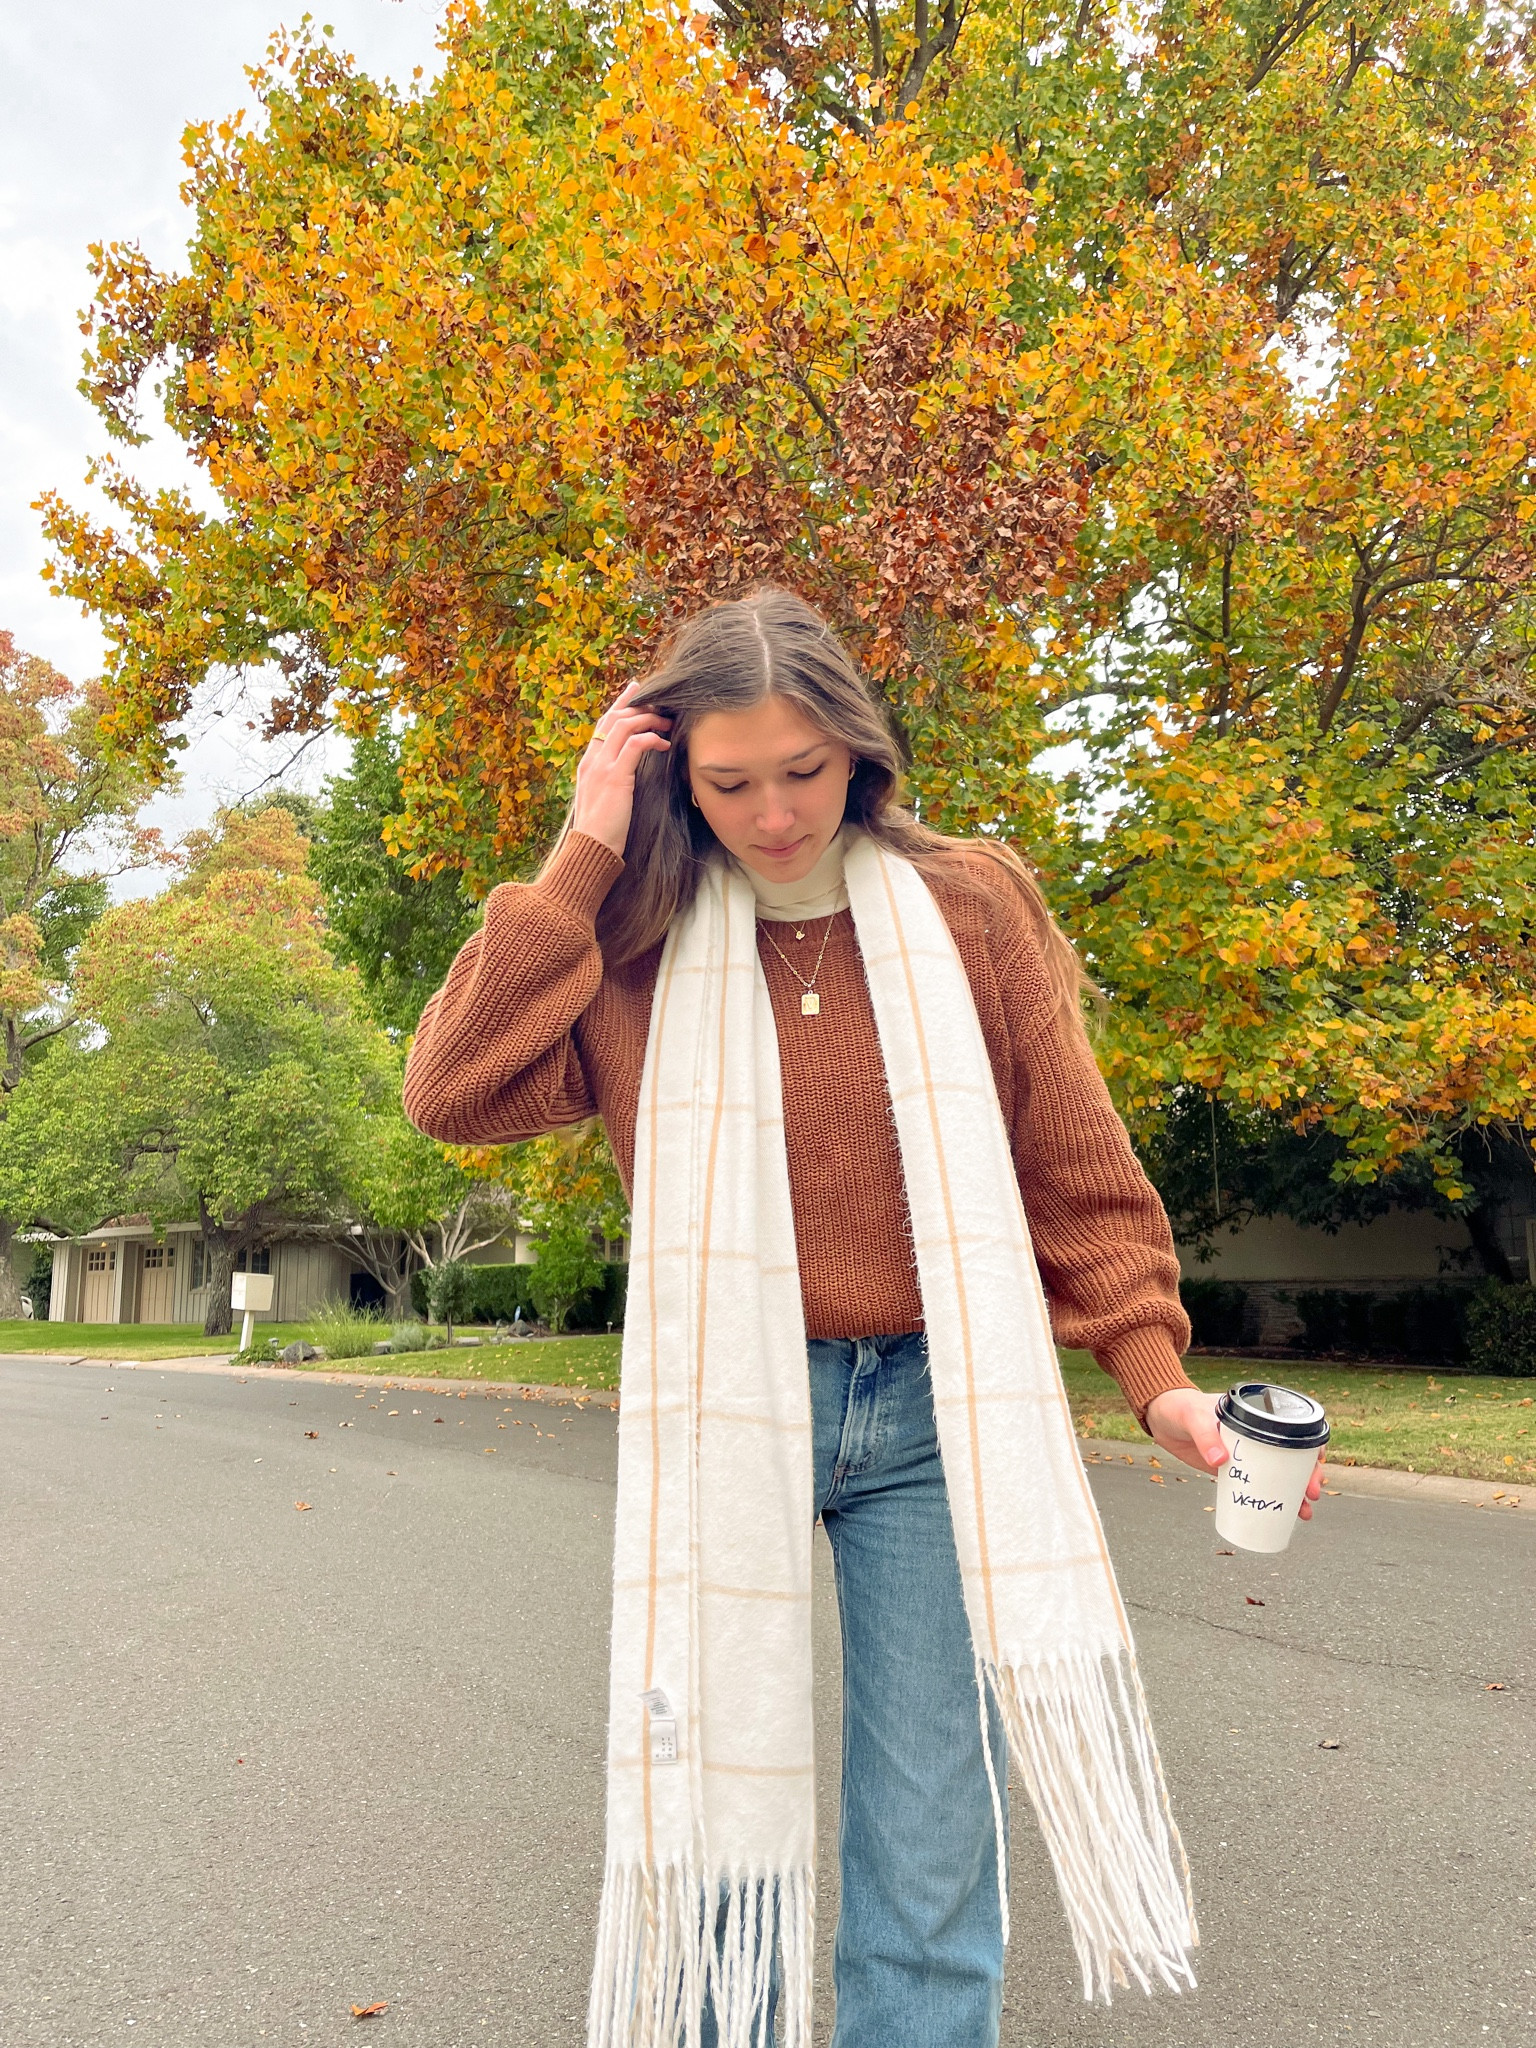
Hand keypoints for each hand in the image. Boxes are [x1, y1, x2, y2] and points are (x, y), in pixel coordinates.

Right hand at [570, 681, 672, 856]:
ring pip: (625, 726)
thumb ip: (612, 781)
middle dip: (639, 706)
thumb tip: (628, 773)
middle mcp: (592, 760)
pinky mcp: (615, 777)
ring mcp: (602, 767)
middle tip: (661, 703)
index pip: (603, 724)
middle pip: (614, 718)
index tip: (636, 692)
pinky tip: (664, 744)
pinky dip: (652, 739)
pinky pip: (635, 745)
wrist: (590, 849)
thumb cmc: (601, 831)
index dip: (620, 705)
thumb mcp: (604, 799)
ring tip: (668, 723)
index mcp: (588, 764)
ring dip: (649, 720)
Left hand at [1143, 1386, 1325, 1521]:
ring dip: (1295, 1494)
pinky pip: (1256, 1485)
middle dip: (1307, 1477)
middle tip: (1312, 1494)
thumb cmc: (1180, 1408)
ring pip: (1278, 1475)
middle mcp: (1257, 1435)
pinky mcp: (1232, 1469)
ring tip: (1304, 1513)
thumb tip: (1220, 1461)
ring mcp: (1246, 1454)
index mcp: (1255, 1416)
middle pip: (1292, 1457)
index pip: (1293, 1429)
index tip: (1316, 1464)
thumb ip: (1205, 1436)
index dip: (1310, 1447)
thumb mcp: (1194, 1417)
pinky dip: (1269, 1499)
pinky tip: (1281, 1516)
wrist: (1160, 1418)